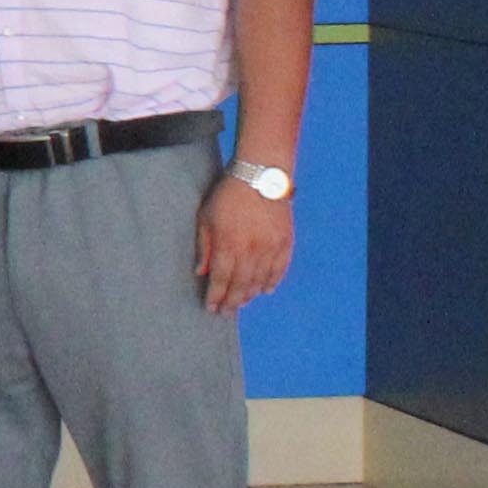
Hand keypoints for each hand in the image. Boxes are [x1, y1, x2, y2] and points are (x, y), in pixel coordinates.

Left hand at [196, 171, 294, 313]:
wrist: (261, 175)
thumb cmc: (228, 194)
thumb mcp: (206, 217)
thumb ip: (204, 246)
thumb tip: (201, 272)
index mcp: (228, 244)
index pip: (221, 279)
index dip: (216, 296)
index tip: (211, 308)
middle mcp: (251, 250)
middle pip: (241, 285)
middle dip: (232, 301)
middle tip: (225, 312)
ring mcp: (270, 247)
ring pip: (260, 280)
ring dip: (249, 295)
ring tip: (240, 303)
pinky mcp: (285, 242)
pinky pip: (279, 269)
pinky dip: (272, 282)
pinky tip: (264, 290)